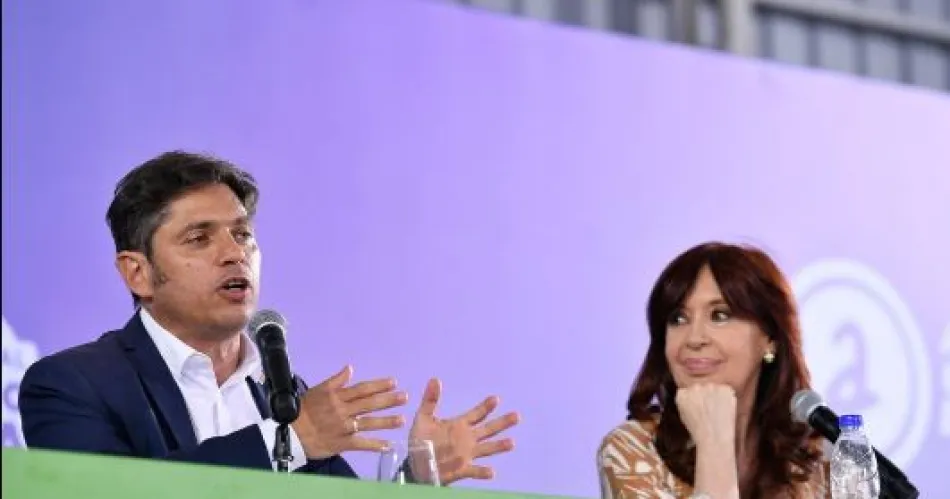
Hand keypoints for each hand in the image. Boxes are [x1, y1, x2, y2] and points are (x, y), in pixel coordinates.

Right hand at [291, 365, 407, 458]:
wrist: (291, 431)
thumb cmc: (304, 409)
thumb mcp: (319, 390)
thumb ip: (336, 380)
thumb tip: (350, 368)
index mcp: (338, 397)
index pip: (362, 389)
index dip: (378, 385)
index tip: (393, 382)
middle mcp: (343, 410)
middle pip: (369, 404)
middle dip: (388, 400)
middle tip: (405, 397)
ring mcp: (344, 427)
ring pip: (368, 423)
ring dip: (387, 421)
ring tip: (402, 420)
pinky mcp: (342, 443)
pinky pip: (361, 444)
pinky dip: (375, 445)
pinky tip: (389, 446)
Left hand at [409, 378, 520, 484]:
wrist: (416, 464)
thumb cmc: (421, 440)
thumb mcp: (423, 418)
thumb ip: (430, 400)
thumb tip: (435, 379)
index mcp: (459, 425)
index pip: (476, 414)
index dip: (485, 407)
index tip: (496, 399)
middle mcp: (467, 439)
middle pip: (488, 429)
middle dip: (502, 423)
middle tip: (517, 415)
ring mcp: (466, 454)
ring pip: (487, 449)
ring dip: (498, 446)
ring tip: (512, 443)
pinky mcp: (462, 470)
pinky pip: (474, 471)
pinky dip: (482, 471)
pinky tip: (492, 471)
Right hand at [674, 383, 736, 448]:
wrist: (714, 437)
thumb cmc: (699, 431)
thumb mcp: (683, 416)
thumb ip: (685, 403)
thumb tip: (693, 399)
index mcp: (682, 394)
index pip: (687, 391)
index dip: (694, 399)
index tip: (698, 406)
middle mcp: (695, 387)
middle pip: (700, 387)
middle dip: (704, 395)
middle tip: (710, 408)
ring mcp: (710, 386)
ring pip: (714, 388)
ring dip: (716, 395)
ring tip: (718, 410)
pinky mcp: (724, 388)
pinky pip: (726, 390)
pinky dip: (727, 397)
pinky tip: (725, 409)